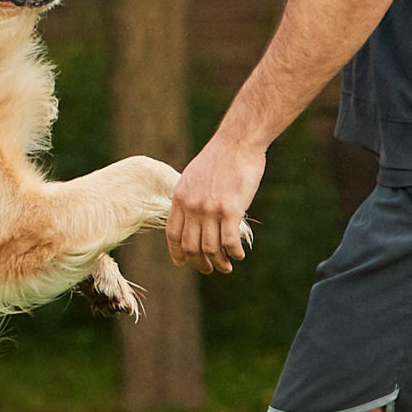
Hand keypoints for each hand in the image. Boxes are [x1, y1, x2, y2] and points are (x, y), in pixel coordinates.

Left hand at [167, 137, 262, 273]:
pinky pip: (229, 241)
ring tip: (226, 266)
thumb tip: (191, 216)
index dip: (178, 253)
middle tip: (209, 269)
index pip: (172, 234)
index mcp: (180, 198)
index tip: (184, 262)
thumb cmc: (219, 157)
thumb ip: (189, 197)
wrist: (237, 142)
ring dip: (219, 262)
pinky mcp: (231, 210)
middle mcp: (192, 206)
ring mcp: (210, 209)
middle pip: (190, 246)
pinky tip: (238, 254)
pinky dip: (234, 252)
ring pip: (211, 248)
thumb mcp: (193, 176)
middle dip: (199, 263)